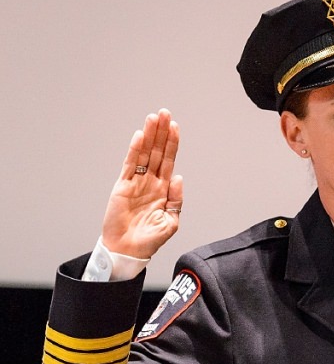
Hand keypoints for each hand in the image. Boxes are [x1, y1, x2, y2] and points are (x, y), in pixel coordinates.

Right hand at [100, 109, 183, 258]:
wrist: (128, 250)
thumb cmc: (149, 239)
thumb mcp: (171, 222)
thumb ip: (176, 200)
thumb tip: (179, 178)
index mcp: (163, 189)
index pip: (169, 161)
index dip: (172, 144)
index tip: (175, 126)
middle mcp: (150, 182)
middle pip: (157, 152)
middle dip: (161, 133)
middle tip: (164, 113)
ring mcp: (136, 183)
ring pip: (143, 154)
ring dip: (149, 135)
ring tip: (153, 117)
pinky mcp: (122, 186)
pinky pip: (129, 165)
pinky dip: (134, 150)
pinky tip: (139, 136)